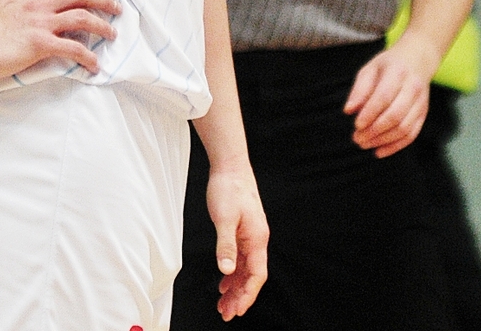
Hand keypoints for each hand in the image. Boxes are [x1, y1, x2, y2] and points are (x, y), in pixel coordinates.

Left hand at [207, 163, 267, 320]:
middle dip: (240, 296)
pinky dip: (232, 272)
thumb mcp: (223, 218)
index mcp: (256, 239)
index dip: (248, 294)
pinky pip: (239, 258)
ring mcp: (250, 236)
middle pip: (251, 276)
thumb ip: (225, 245)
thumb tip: (226, 270)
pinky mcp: (241, 231)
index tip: (237, 309)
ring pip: (244, 269)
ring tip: (223, 303)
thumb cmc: (228, 189)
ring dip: (235, 287)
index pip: (256, 275)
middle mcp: (256, 240)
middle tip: (226, 313)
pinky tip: (223, 281)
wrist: (230, 167)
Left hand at [344, 38, 436, 157]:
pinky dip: (396, 146)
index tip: (356, 125)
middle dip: (375, 130)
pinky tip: (380, 151)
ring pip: (404, 128)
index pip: (384, 97)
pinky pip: (412, 134)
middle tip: (357, 138)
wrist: (417, 60)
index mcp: (397, 73)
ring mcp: (421, 103)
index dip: (370, 113)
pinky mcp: (423, 114)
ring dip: (383, 140)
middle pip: (395, 115)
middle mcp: (412, 89)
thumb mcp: (369, 69)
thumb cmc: (388, 66)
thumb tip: (348, 111)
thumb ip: (359, 89)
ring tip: (364, 144)